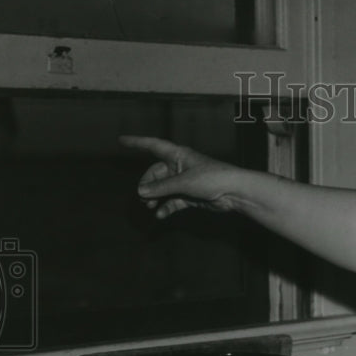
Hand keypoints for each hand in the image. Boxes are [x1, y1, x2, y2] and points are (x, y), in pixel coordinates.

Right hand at [120, 135, 239, 218]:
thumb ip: (161, 187)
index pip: (152, 145)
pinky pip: (173, 201)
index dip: (136, 142)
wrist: (234, 192)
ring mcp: (185, 181)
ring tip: (149, 206)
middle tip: (142, 197)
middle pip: (155, 173)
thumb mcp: (183, 182)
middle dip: (147, 185)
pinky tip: (161, 215)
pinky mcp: (191, 195)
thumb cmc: (212, 178)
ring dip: (155, 198)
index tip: (121, 140)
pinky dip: (167, 207)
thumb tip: (141, 192)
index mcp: (177, 155)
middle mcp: (179, 166)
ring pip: (163, 189)